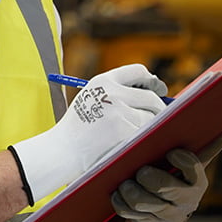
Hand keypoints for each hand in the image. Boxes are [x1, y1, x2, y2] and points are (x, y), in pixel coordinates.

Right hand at [11, 64, 168, 203]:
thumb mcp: (92, 97)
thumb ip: (118, 90)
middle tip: (158, 115)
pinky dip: (144, 137)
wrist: (64, 149)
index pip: (139, 71)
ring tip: (136, 131)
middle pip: (151, 96)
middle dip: (157, 107)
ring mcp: (119, 111)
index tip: (157, 89)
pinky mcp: (124, 130)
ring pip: (151, 115)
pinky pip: (146, 131)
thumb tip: (155, 91)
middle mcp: (113, 92)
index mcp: (104, 80)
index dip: (151, 81)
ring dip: (150, 124)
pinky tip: (133, 141)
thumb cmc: (80, 126)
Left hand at [112, 124, 221, 221]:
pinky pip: (131, 214)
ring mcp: (167, 215)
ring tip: (125, 183)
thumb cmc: (177, 181)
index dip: (182, 161)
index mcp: (197, 181)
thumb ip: (204, 148)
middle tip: (141, 170)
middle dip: (149, 177)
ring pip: (144, 203)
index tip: (171, 153)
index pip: (194, 169)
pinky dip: (121, 203)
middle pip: (165, 188)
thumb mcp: (190, 167)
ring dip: (131, 191)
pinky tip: (118, 194)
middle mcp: (185, 200)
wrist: (167, 221)